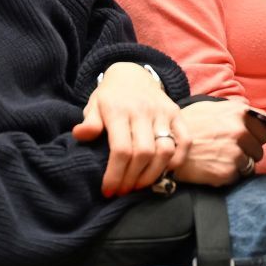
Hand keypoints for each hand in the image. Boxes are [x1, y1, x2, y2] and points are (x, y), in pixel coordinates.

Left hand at [75, 62, 180, 197]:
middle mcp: (143, 111)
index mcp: (118, 110)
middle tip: (124, 191)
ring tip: (140, 186)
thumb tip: (80, 135)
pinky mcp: (177, 114)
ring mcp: (163, 112)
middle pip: (143, 153)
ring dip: (154, 174)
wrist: (132, 74)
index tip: (108, 191)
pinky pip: (185, 140)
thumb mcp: (94, 106)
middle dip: (133, 179)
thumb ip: (89, 122)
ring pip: (165, 150)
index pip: (120, 149)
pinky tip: (165, 171)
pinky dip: (178, 160)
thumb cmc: (110, 97)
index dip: (115, 175)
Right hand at [165, 100, 265, 186]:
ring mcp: (235, 153)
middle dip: (248, 151)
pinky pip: (236, 176)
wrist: (165, 145)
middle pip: (259, 149)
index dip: (257, 137)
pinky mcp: (227, 172)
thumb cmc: (188, 125)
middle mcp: (240, 132)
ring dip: (238, 164)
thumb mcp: (211, 108)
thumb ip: (235, 112)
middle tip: (228, 151)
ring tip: (218, 159)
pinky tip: (212, 167)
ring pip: (249, 164)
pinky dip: (227, 175)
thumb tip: (258, 118)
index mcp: (239, 113)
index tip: (251, 141)